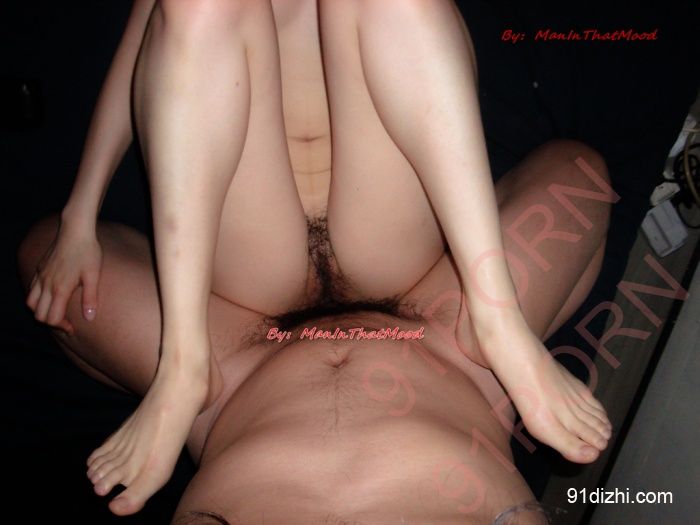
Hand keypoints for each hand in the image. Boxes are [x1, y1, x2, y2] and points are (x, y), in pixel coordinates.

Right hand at [26, 219, 102, 333]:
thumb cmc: (88, 252)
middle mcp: (46, 284)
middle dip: (51, 322)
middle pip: (39, 314)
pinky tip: (51, 297)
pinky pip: (32, 290)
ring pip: (31, 303)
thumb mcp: (93, 276)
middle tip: (66, 322)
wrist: (75, 231)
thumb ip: (90, 298)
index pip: (52, 318)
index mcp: (59, 289)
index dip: (61, 327)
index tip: (73, 327)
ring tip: (57, 311)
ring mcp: (41, 276)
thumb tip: (90, 317)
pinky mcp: (40, 269)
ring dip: (41, 311)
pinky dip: (37, 299)